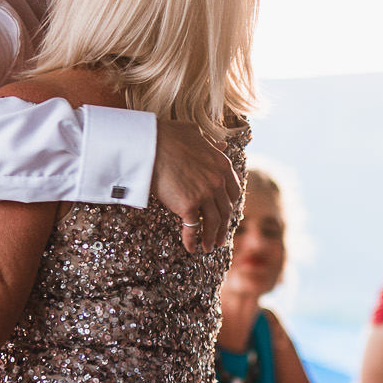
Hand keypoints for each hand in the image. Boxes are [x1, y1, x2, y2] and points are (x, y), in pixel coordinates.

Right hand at [154, 119, 240, 252]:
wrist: (150, 145)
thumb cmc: (167, 136)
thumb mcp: (195, 134)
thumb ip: (211, 143)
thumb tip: (223, 146)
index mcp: (222, 164)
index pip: (233, 191)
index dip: (229, 205)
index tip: (225, 213)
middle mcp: (218, 181)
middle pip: (226, 210)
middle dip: (224, 226)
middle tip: (220, 237)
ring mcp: (204, 194)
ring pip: (214, 222)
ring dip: (211, 237)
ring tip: (208, 247)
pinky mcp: (188, 206)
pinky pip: (193, 228)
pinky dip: (192, 240)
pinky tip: (191, 248)